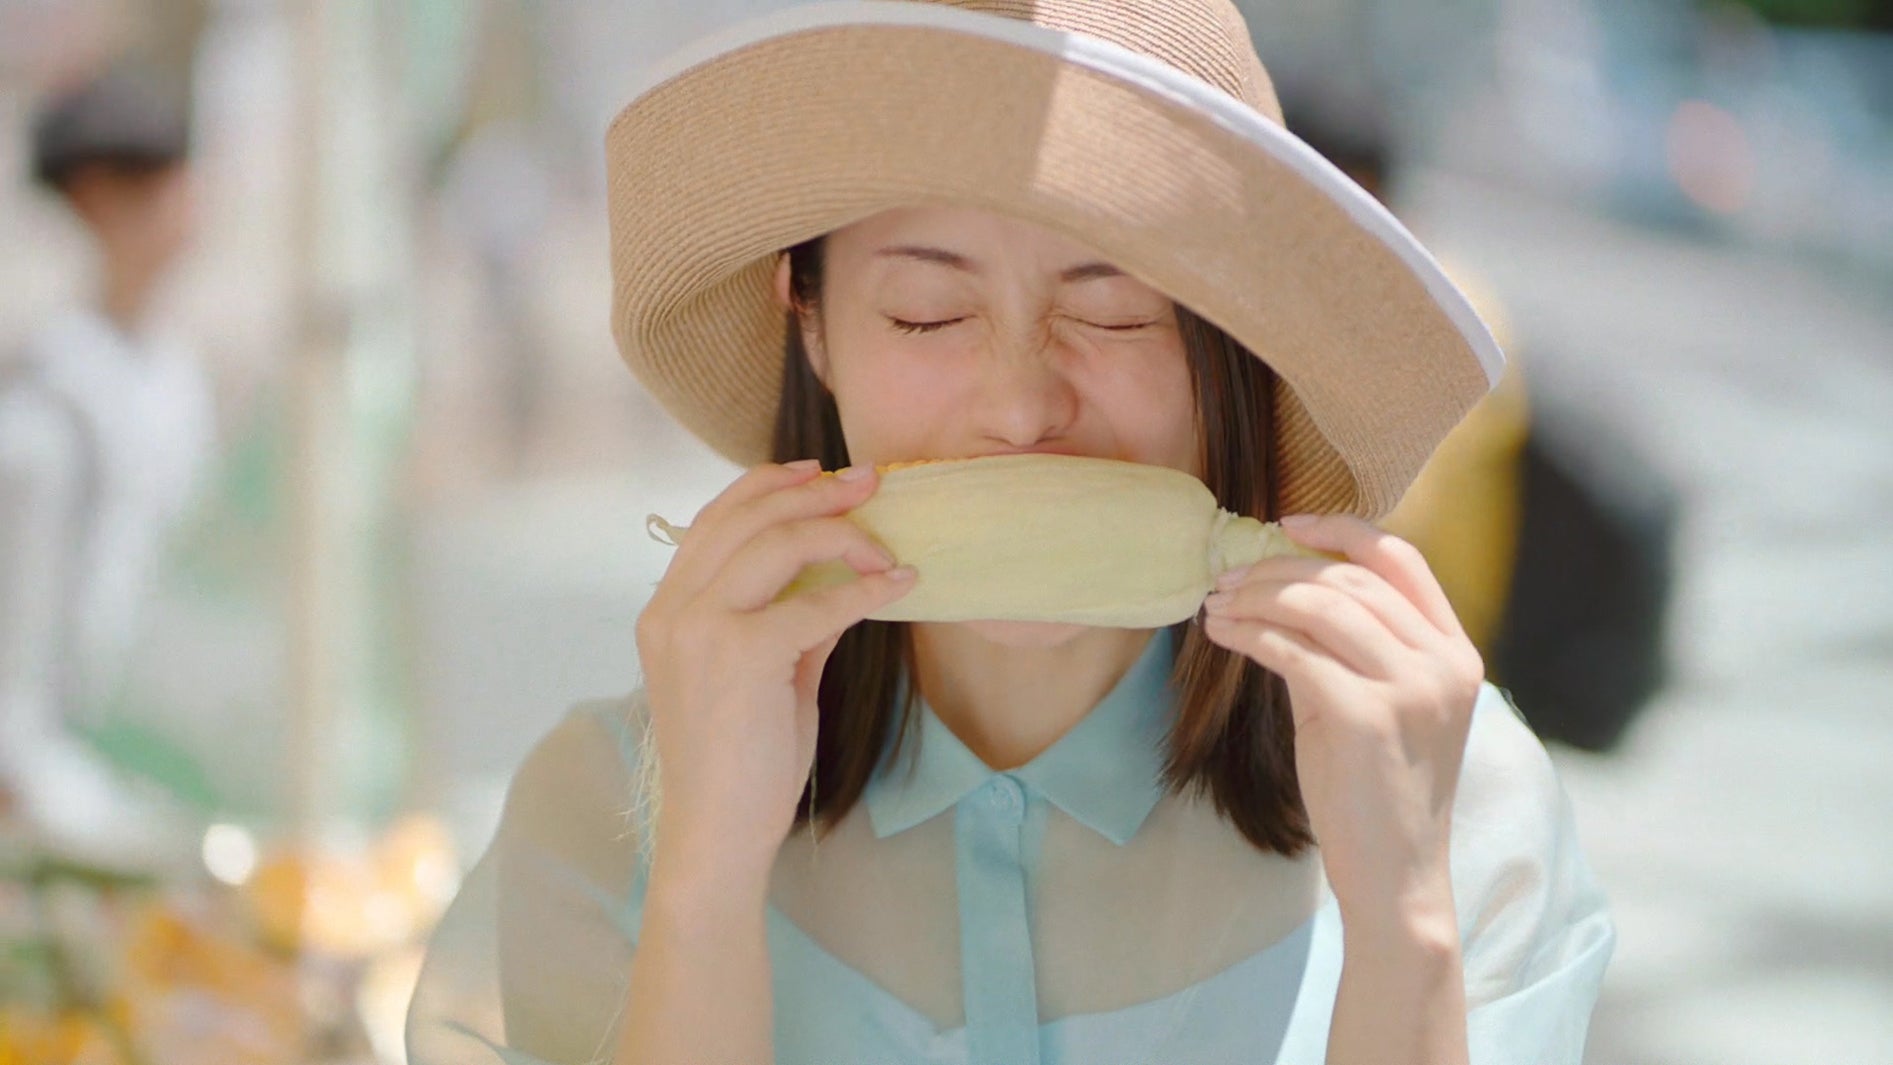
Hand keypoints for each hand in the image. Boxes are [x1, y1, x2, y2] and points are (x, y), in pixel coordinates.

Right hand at [636, 461, 915, 882]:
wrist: (717, 832)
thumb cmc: (742, 763)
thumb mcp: (765, 676)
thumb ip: (791, 623)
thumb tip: (842, 582)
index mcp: (666, 611)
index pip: (714, 520)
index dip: (768, 485)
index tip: (821, 472)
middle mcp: (672, 611)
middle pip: (747, 517)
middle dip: (814, 491)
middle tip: (870, 481)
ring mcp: (698, 629)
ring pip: (777, 543)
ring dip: (842, 533)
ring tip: (886, 541)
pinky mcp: (738, 655)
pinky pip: (814, 603)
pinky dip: (864, 590)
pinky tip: (899, 587)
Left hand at [1200, 514, 1481, 927]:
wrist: (1394, 875)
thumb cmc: (1376, 792)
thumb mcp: (1372, 705)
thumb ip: (1343, 648)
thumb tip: (1277, 594)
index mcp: (1455, 652)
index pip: (1402, 560)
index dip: (1342, 529)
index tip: (1286, 523)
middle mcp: (1443, 663)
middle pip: (1350, 579)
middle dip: (1277, 570)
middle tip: (1227, 577)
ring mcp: (1411, 688)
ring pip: (1321, 607)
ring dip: (1257, 598)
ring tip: (1216, 604)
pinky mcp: (1366, 716)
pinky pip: (1294, 652)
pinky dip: (1251, 635)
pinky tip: (1223, 635)